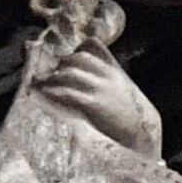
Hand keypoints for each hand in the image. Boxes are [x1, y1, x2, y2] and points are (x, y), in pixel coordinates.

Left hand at [37, 46, 160, 155]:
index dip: (77, 51)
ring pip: (69, 72)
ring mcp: (101, 89)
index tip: (67, 62)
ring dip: (51, 79)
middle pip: (77, 58)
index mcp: (115, 72)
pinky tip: (39, 95)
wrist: (142, 136)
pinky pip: (67, 92)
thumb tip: (83, 85)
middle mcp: (108, 76)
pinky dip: (51, 92)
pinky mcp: (94, 105)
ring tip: (39, 87)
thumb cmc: (130, 119)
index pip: (93, 46)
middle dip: (60, 67)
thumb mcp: (123, 94)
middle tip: (48, 79)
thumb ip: (107, 84)